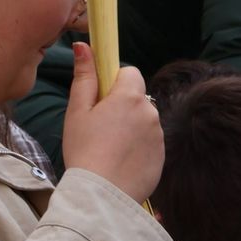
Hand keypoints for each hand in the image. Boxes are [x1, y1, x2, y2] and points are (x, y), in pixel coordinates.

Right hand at [60, 42, 162, 202]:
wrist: (102, 194)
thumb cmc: (84, 149)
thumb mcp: (77, 111)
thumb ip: (84, 77)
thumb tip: (84, 46)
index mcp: (129, 97)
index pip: (129, 72)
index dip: (113, 81)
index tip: (98, 98)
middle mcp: (150, 112)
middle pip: (136, 97)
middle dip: (120, 105)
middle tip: (98, 126)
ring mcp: (159, 135)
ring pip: (143, 119)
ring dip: (129, 126)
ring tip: (108, 147)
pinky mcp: (162, 156)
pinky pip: (149, 141)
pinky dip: (137, 146)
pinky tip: (119, 160)